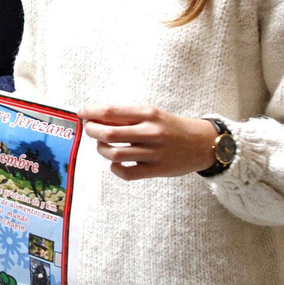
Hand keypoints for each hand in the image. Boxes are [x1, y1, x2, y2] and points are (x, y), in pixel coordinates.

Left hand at [78, 104, 219, 179]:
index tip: (81, 113)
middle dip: (91, 131)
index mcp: (148, 113)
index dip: (90, 112)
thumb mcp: (152, 113)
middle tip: (89, 130)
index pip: (110, 111)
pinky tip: (116, 163)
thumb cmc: (170, 126)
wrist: (202, 143)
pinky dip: (115, 169)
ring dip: (101, 150)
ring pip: (114, 154)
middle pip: (107, 133)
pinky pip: (126, 173)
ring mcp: (154, 152)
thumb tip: (95, 118)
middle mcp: (150, 132)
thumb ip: (127, 116)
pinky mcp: (157, 170)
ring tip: (103, 146)